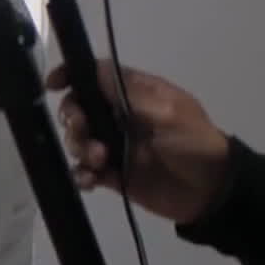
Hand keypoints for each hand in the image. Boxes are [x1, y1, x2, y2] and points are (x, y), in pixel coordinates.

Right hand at [43, 59, 233, 225]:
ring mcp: (115, 145)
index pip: (97, 75)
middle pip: (79, 108)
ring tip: (100, 161)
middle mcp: (120, 116)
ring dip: (80, 148)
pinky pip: (85, 171)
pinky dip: (82, 174)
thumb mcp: (168, 112)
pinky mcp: (113, 173)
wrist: (212, 191)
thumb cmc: (194, 143)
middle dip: (74, 119)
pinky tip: (90, 180)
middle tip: (84, 131)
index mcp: (135, 94)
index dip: (71, 75)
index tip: (52, 85)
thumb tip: (95, 72)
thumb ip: (130, 95)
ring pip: (79, 140)